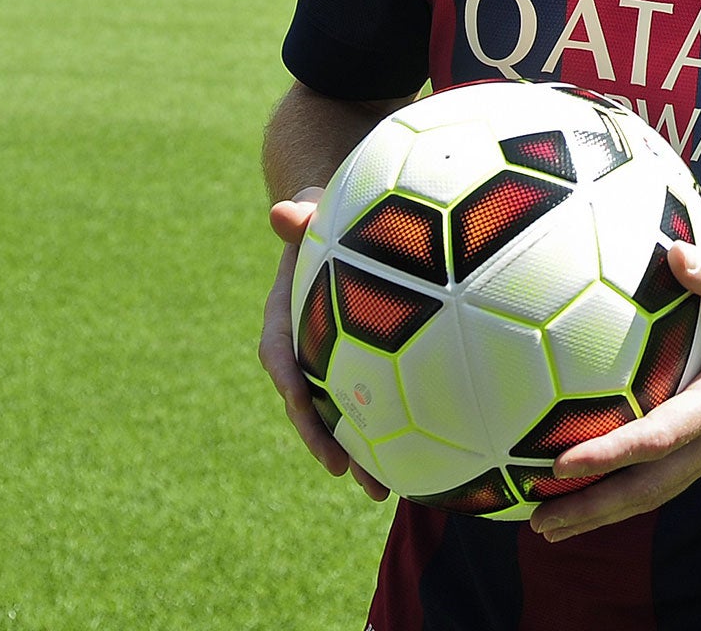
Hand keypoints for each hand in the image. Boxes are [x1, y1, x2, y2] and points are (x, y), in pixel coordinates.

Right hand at [258, 193, 390, 500]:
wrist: (337, 221)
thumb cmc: (327, 213)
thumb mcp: (312, 210)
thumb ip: (300, 215)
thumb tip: (281, 214)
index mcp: (285, 312)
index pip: (277, 352)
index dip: (287, 381)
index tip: (298, 403)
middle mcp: (304, 344)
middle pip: (307, 401)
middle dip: (323, 441)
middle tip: (349, 475)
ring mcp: (332, 359)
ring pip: (338, 412)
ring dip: (356, 452)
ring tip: (384, 490)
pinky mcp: (361, 364)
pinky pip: (370, 400)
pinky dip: (388, 428)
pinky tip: (423, 454)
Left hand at [529, 241, 700, 541]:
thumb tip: (673, 253)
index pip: (659, 436)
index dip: (609, 453)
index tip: (561, 464)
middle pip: (649, 487)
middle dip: (594, 507)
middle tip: (539, 521)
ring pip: (655, 493)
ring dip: (602, 512)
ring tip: (549, 525)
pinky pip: (664, 480)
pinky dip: (622, 494)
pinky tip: (586, 496)